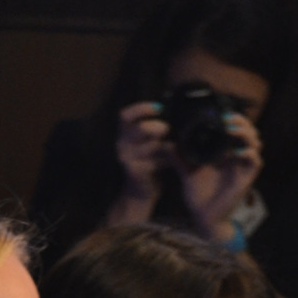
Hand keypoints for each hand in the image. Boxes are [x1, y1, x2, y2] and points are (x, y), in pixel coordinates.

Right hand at [110, 101, 170, 219]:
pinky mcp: (135, 172)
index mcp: (123, 133)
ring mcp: (126, 159)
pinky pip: (155, 162)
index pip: (125, 115)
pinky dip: (167, 160)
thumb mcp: (148, 140)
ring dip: (167, 145)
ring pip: (151, 146)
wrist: (140, 191)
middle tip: (169, 130)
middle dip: (158, 127)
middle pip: (140, 129)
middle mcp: (121, 144)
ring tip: (176, 145)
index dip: (142, 109)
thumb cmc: (148, 161)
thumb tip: (174, 105)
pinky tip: (174, 159)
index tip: (159, 108)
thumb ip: (155, 125)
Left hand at [180, 110, 263, 240]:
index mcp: (225, 153)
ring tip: (231, 130)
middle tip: (226, 119)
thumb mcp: (186, 172)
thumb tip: (168, 143)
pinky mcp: (246, 179)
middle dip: (240, 121)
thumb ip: (179, 158)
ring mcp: (242, 167)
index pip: (236, 128)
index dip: (233, 118)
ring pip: (256, 142)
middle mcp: (236, 158)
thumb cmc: (198, 196)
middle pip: (249, 130)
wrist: (203, 218)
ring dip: (246, 133)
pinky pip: (255, 161)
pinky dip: (248, 153)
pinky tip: (235, 152)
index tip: (220, 113)